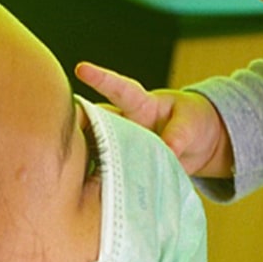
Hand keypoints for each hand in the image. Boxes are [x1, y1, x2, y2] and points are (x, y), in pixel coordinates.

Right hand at [75, 62, 233, 176]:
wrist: (202, 146)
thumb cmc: (193, 121)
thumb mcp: (192, 122)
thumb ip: (179, 134)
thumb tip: (168, 150)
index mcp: (142, 105)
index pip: (120, 89)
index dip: (101, 79)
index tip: (82, 69)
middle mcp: (127, 124)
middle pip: (97, 120)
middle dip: (78, 122)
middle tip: (61, 127)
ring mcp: (125, 146)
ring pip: (100, 149)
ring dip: (88, 156)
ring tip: (71, 165)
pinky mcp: (130, 167)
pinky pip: (115, 172)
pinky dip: (106, 181)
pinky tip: (94, 192)